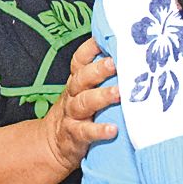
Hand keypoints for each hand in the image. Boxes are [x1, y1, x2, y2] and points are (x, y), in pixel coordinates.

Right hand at [38, 41, 118, 173]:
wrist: (53, 145)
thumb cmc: (78, 114)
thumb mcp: (84, 92)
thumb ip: (100, 77)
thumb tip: (129, 58)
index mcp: (76, 81)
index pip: (79, 60)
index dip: (90, 49)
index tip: (105, 39)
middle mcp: (73, 95)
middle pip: (82, 78)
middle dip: (98, 69)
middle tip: (114, 63)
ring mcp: (72, 115)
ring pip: (84, 102)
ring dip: (102, 96)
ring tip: (119, 93)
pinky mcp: (75, 135)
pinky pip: (86, 132)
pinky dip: (99, 130)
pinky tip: (113, 130)